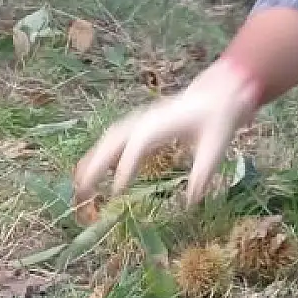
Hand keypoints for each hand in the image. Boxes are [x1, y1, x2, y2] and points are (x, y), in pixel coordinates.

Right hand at [72, 58, 264, 210]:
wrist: (218, 94)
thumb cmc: (217, 121)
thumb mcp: (215, 149)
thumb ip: (202, 175)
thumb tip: (190, 203)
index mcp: (163, 125)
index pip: (137, 146)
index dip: (125, 168)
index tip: (115, 193)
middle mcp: (146, 121)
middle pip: (113, 141)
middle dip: (95, 165)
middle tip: (81, 191)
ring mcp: (141, 120)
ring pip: (109, 139)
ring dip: (92, 159)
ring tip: (78, 184)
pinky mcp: (141, 124)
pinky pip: (115, 138)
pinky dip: (101, 154)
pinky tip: (94, 172)